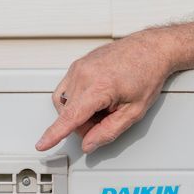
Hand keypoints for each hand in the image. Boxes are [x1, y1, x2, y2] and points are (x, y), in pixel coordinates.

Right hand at [35, 34, 173, 154]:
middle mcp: (84, 74)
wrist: (151, 49)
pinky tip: (94, 99)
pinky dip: (77, 100)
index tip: (42, 144)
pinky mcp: (78, 64)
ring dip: (78, 112)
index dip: (54, 134)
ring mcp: (79, 67)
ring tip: (101, 108)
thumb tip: (89, 144)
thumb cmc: (147, 74)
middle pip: (68, 113)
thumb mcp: (133, 112)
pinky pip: (66, 89)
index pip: (71, 117)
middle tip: (105, 121)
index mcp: (99, 87)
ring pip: (64, 102)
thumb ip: (108, 131)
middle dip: (82, 125)